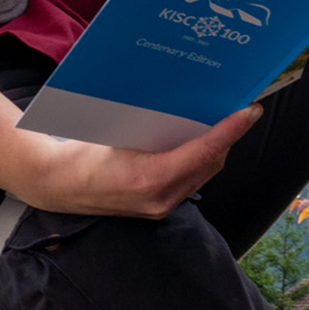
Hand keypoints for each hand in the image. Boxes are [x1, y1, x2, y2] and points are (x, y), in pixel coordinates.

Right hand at [20, 104, 261, 218]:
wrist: (57, 186)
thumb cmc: (83, 152)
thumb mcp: (116, 129)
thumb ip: (154, 123)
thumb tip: (189, 101)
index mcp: (149, 177)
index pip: (203, 151)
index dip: (230, 130)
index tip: (250, 110)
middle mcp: (160, 198)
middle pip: (210, 163)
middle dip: (228, 136)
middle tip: (239, 107)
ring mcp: (160, 207)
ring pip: (203, 173)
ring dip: (217, 148)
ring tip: (225, 121)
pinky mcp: (158, 208)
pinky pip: (190, 181)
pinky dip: (200, 160)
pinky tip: (200, 140)